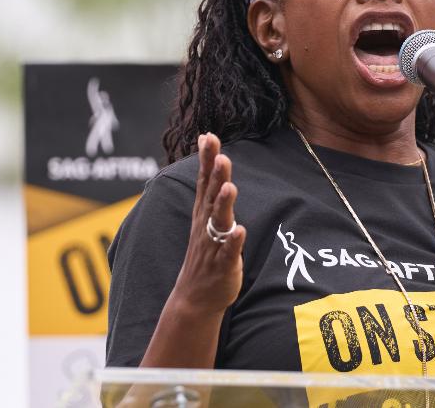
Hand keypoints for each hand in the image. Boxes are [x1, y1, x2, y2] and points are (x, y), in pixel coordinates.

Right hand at [170, 133, 246, 317]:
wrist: (195, 298)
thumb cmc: (206, 254)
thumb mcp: (207, 219)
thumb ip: (211, 190)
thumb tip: (214, 159)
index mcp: (203, 214)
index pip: (203, 181)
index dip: (206, 159)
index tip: (209, 136)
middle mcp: (206, 226)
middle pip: (210, 196)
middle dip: (214, 175)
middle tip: (220, 154)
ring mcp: (213, 245)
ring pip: (218, 221)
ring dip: (223, 204)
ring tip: (229, 186)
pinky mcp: (223, 265)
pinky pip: (229, 252)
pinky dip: (234, 241)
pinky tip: (240, 231)